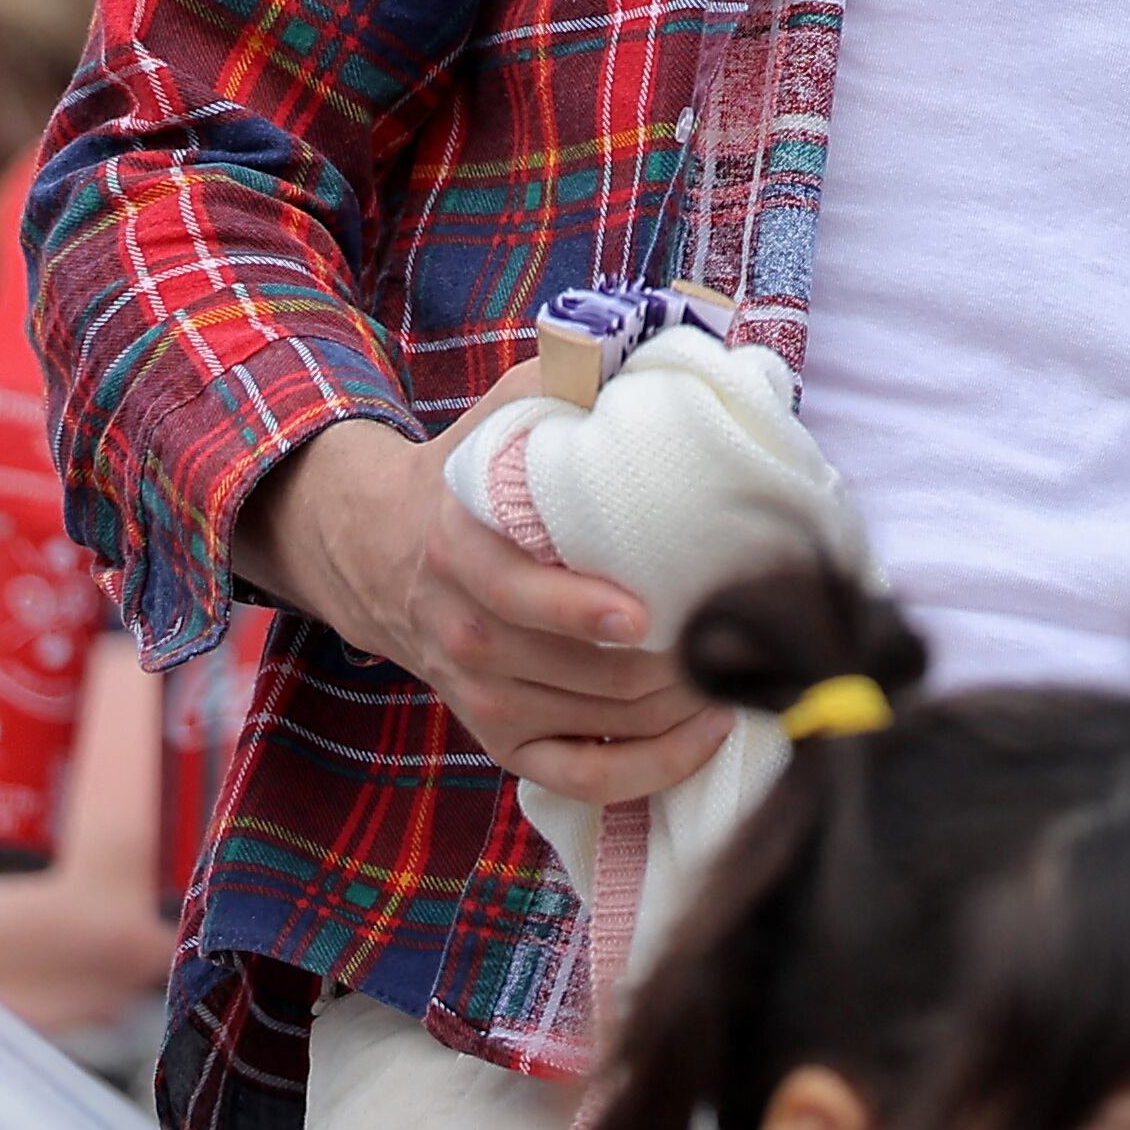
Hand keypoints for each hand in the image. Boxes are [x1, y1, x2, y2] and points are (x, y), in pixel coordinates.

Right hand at [235, 403, 721, 802]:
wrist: (384, 549)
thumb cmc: (475, 471)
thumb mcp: (512, 408)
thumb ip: (576, 376)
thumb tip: (661, 352)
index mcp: (461, 551)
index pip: (516, 597)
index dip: (580, 611)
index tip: (643, 614)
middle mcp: (464, 633)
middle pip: (575, 673)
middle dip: (667, 664)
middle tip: (742, 641)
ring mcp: (479, 694)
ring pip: (590, 725)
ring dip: (674, 710)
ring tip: (745, 675)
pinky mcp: (500, 737)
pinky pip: (576, 777)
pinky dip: (646, 771)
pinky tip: (706, 738)